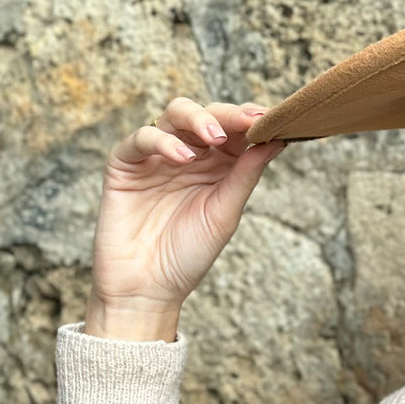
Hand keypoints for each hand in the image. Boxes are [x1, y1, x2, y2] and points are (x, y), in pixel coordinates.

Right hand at [89, 97, 286, 314]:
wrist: (147, 288)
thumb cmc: (189, 254)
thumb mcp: (225, 213)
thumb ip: (246, 174)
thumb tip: (278, 139)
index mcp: (218, 165)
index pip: (235, 130)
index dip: (251, 120)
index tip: (271, 119)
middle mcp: (189, 155)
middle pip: (207, 115)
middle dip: (228, 115)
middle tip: (248, 122)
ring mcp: (156, 157)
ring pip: (174, 115)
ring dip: (197, 119)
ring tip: (214, 137)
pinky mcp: (125, 165)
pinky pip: (141, 139)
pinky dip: (162, 141)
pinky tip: (183, 157)